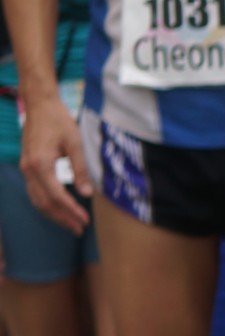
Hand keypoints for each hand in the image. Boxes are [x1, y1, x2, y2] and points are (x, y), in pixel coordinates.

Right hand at [20, 95, 90, 234]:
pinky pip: (35, 192)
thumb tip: (87, 193)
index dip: (70, 210)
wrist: (40, 106)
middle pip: (44, 203)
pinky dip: (47, 204)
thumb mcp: (75, 143)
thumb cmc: (59, 121)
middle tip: (80, 229)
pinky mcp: (27, 167)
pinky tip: (60, 208)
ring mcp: (25, 169)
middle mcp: (29, 170)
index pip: (56, 196)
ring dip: (54, 214)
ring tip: (72, 224)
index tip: (85, 221)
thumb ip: (80, 169)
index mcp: (40, 164)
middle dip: (62, 218)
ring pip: (37, 200)